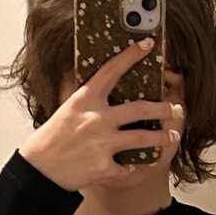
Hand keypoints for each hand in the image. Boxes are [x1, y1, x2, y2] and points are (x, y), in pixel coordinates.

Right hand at [19, 37, 183, 191]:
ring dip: (162, 137)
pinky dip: (130, 168)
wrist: (39, 170)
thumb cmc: (50, 138)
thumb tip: (86, 70)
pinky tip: (134, 166)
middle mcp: (96, 119)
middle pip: (140, 109)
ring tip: (173, 136)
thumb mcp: (65, 108)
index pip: (112, 70)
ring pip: (142, 138)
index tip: (148, 44)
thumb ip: (81, 93)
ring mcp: (102, 143)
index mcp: (85, 99)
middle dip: (163, 108)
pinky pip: (126, 167)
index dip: (131, 55)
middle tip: (176, 108)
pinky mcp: (104, 167)